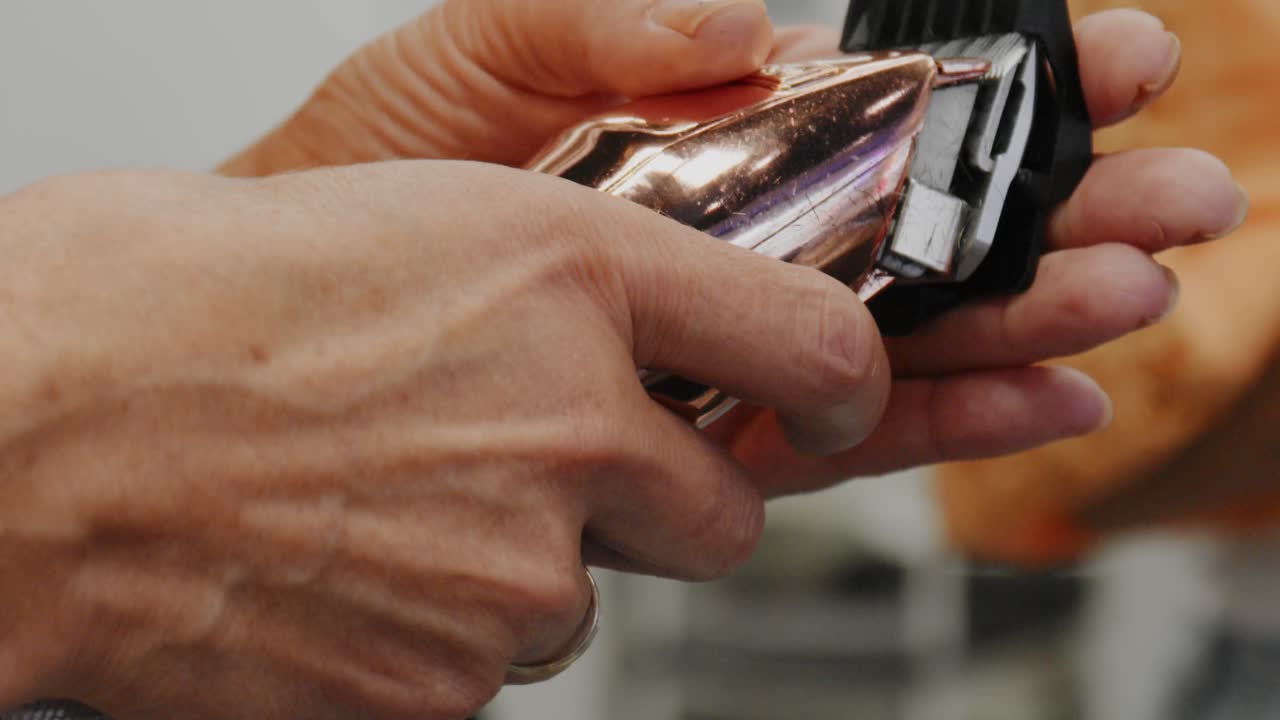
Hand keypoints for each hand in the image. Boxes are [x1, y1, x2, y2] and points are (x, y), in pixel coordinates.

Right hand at [0, 163, 887, 718]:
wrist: (26, 433)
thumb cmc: (177, 305)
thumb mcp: (410, 217)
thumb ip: (563, 285)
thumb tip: (641, 337)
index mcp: (566, 270)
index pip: (810, 342)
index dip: (842, 381)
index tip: (830, 400)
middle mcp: (566, 423)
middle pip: (725, 513)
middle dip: (663, 498)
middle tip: (555, 463)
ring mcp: (514, 569)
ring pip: (594, 594)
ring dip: (532, 562)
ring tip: (399, 503)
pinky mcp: (445, 684)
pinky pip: (498, 663)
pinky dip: (446, 628)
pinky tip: (353, 566)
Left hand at [221, 2, 1247, 500]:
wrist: (295, 295)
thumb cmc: (371, 165)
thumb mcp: (482, 47)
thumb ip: (610, 18)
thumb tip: (746, 17)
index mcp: (713, 132)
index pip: (888, 106)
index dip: (1005, 90)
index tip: (1113, 65)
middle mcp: (744, 236)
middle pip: (932, 226)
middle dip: (1062, 212)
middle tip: (1181, 201)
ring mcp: (733, 336)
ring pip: (913, 334)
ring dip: (1030, 320)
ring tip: (1130, 301)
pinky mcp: (704, 425)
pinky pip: (843, 430)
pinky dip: (945, 419)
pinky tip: (1037, 402)